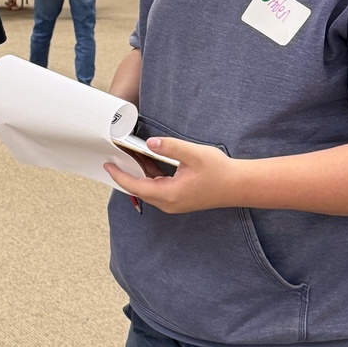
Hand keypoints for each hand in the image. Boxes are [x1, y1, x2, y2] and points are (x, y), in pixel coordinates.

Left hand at [104, 137, 236, 213]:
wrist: (239, 185)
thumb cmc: (219, 171)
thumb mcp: (193, 154)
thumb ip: (170, 147)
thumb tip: (150, 143)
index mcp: (169, 194)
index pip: (136, 186)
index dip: (119, 175)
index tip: (107, 165)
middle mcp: (169, 203)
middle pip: (139, 188)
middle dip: (127, 172)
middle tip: (117, 155)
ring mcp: (174, 203)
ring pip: (148, 188)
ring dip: (139, 173)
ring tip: (131, 155)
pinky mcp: (179, 199)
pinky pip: (158, 188)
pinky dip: (150, 175)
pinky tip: (150, 161)